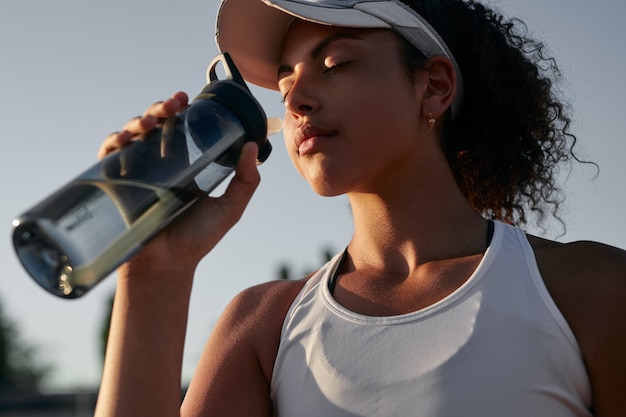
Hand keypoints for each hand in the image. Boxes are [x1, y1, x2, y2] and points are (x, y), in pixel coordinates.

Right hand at [100, 91, 260, 273]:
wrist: (168, 265)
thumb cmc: (197, 238)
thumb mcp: (229, 208)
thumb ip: (245, 181)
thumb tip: (253, 146)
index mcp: (184, 164)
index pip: (179, 128)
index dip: (180, 111)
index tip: (186, 99)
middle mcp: (158, 164)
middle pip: (154, 125)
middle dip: (160, 109)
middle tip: (173, 104)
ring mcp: (136, 172)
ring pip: (132, 134)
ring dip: (137, 120)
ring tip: (150, 121)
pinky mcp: (116, 183)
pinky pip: (109, 155)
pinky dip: (114, 142)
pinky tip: (126, 138)